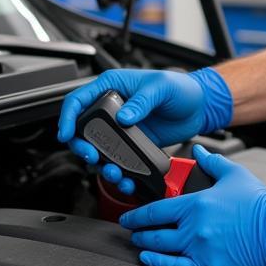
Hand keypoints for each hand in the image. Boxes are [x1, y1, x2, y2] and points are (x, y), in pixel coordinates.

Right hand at [56, 68, 232, 191]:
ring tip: (114, 173)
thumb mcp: (161, 87)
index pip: (78, 100)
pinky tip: (126, 179)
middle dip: (82, 147)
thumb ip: (142, 101)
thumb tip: (125, 117)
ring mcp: (120, 128)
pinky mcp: (131, 145)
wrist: (199, 106)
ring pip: (99, 150)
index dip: (67, 117)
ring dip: (101, 165)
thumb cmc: (181, 87)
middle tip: (92, 157)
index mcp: (113, 87)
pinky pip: (117, 161)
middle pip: (82, 130)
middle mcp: (112, 108)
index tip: (65, 134)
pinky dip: (119, 172)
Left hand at [120, 145, 265, 265]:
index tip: (129, 215)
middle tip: (132, 231)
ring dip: (146, 245)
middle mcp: (193, 227)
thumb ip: (212, 162)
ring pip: (161, 249)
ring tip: (139, 244)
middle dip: (139, 231)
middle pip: (155, 230)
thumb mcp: (234, 174)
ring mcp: (199, 249)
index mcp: (197, 203)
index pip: (157, 209)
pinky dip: (158, 263)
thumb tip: (198, 151)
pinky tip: (150, 260)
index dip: (138, 213)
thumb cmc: (259, 204)